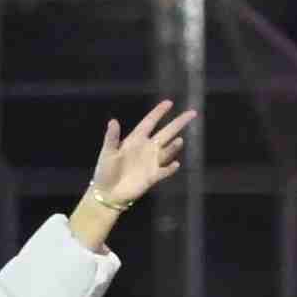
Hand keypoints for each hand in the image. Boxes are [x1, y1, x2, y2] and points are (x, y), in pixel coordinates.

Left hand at [69, 102, 199, 244]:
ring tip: (180, 140)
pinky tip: (176, 164)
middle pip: (166, 133)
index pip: (149, 123)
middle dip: (178, 123)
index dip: (158, 112)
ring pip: (167, 151)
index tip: (169, 103)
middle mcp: (146, 149)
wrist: (107, 193)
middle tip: (192, 113)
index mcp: (135, 140)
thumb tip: (113, 121)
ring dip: (174, 146)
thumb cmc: (105, 172)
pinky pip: (165, 170)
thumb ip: (112, 138)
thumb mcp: (107, 153)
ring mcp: (151, 162)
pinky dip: (171, 168)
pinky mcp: (153, 176)